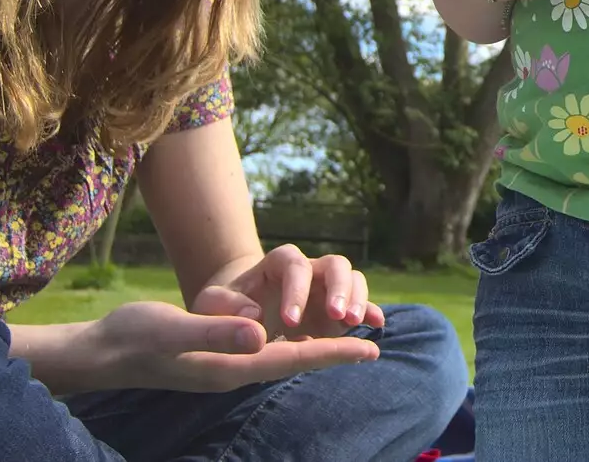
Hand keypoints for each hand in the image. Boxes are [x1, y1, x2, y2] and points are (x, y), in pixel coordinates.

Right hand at [88, 300, 379, 392]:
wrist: (99, 353)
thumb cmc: (132, 337)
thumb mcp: (172, 329)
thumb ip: (215, 331)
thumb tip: (260, 334)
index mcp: (230, 365)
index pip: (294, 358)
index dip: (333, 352)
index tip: (370, 349)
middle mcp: (233, 369)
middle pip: (295, 361)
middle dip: (333, 353)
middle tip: (374, 346)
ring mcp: (223, 365)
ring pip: (281, 357)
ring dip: (315, 349)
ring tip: (347, 342)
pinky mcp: (214, 356)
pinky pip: (263, 353)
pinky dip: (288, 344)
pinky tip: (297, 337)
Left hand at [192, 245, 385, 340]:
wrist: (237, 313)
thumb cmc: (223, 307)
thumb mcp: (212, 303)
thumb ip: (224, 305)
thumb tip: (253, 314)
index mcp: (279, 264)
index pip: (295, 266)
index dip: (296, 291)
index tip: (289, 321)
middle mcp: (309, 270)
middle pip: (334, 265)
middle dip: (338, 289)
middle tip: (337, 315)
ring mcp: (326, 288)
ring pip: (353, 279)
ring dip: (357, 298)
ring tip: (354, 322)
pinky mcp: (337, 309)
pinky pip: (361, 303)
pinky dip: (371, 311)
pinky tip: (377, 324)